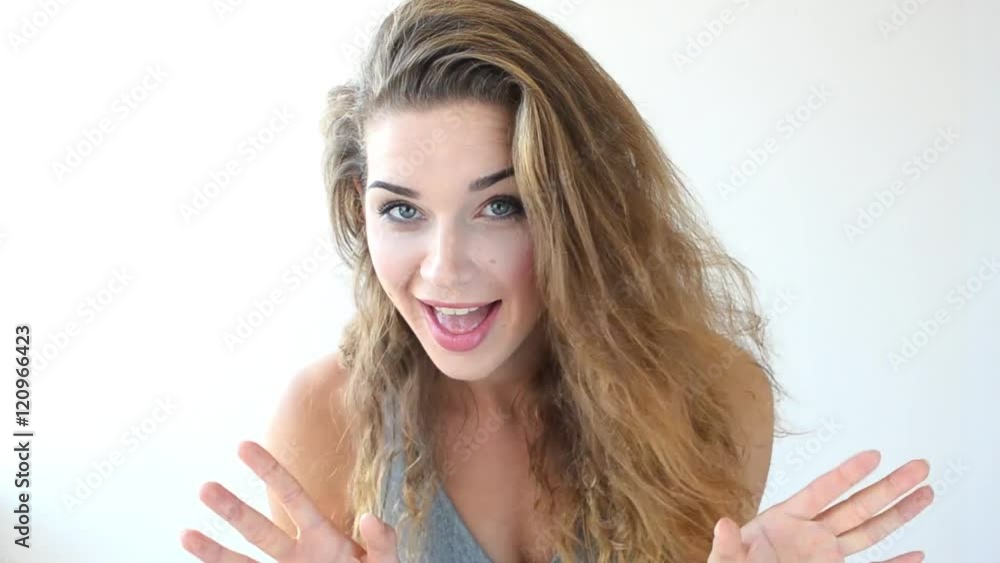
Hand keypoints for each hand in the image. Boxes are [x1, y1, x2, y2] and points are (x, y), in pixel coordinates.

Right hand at [181, 441, 398, 562]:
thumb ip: (383, 543)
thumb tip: (370, 517)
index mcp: (322, 537)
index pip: (291, 497)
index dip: (269, 471)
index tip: (243, 444)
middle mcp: (296, 556)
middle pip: (257, 528)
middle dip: (232, 508)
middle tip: (205, 487)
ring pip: (242, 562)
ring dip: (214, 550)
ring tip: (186, 533)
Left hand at [708, 450, 933, 562]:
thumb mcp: (725, 560)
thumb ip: (727, 546)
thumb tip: (723, 525)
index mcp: (784, 521)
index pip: (822, 491)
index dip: (848, 473)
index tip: (874, 455)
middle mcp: (811, 534)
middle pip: (857, 506)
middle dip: (889, 486)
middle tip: (918, 466)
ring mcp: (825, 555)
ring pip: (870, 532)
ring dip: (899, 514)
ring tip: (925, 493)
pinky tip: (918, 554)